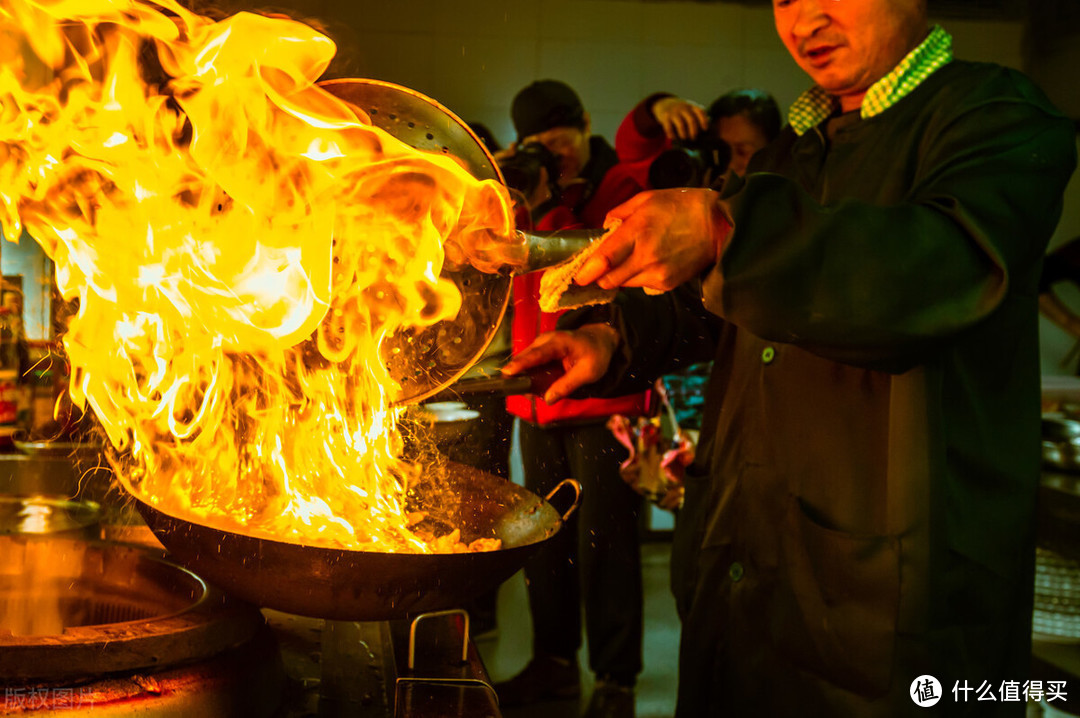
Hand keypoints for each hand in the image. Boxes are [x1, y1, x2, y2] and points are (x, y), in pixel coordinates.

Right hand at [501, 323, 619, 403]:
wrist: (600, 339)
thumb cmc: (596, 354)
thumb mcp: (588, 372)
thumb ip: (568, 385)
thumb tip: (548, 399)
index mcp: (559, 343)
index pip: (536, 354)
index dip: (520, 364)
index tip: (506, 373)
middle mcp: (545, 340)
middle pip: (525, 358)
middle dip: (519, 375)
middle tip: (522, 394)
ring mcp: (541, 343)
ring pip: (525, 361)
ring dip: (524, 377)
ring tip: (530, 393)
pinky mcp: (540, 349)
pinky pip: (530, 362)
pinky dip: (530, 374)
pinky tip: (535, 386)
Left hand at [575, 188, 729, 291]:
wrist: (718, 225)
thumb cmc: (681, 206)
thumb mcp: (646, 199)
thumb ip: (618, 214)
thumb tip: (603, 231)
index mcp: (638, 231)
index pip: (603, 259)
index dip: (585, 271)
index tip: (577, 275)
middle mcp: (645, 256)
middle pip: (608, 280)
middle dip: (600, 276)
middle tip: (600, 266)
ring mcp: (657, 273)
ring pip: (623, 285)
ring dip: (620, 275)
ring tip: (633, 257)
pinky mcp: (667, 284)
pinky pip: (641, 286)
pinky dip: (639, 276)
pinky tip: (651, 261)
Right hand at [652, 97, 708, 140]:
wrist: (664, 103)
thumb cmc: (681, 110)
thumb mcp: (690, 109)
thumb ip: (698, 115)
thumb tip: (709, 126)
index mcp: (692, 106)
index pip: (700, 112)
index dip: (704, 121)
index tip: (705, 129)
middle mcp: (684, 108)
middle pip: (691, 120)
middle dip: (694, 131)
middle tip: (693, 138)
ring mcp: (674, 112)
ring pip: (681, 125)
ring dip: (684, 134)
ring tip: (684, 138)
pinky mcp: (665, 117)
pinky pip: (669, 128)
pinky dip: (672, 134)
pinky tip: (673, 137)